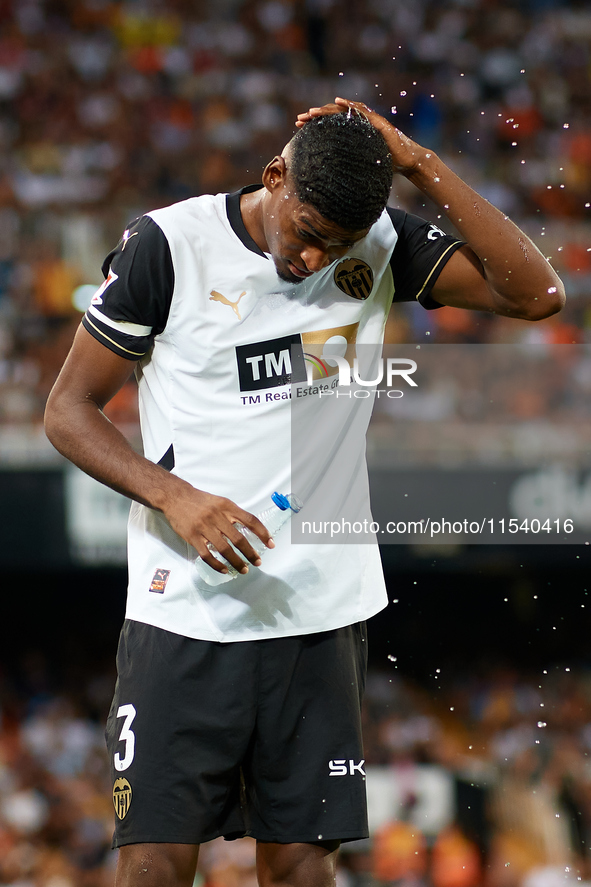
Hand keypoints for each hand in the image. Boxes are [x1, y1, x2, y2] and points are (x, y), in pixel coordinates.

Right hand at [163, 483, 273, 574]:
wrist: (176, 497)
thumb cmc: (200, 500)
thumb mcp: (220, 502)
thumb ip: (233, 514)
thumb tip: (249, 529)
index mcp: (227, 506)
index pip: (250, 520)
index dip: (263, 533)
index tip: (271, 544)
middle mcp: (217, 516)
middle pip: (238, 538)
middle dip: (250, 553)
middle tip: (258, 562)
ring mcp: (204, 527)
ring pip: (224, 549)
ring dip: (236, 561)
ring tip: (244, 569)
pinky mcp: (193, 537)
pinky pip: (207, 554)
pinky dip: (217, 564)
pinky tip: (224, 570)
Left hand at [295, 96, 425, 176]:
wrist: (407, 162)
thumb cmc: (387, 164)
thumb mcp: (362, 165)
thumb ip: (348, 166)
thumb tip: (331, 181)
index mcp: (353, 133)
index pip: (330, 126)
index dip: (315, 125)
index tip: (299, 127)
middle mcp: (359, 124)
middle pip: (333, 116)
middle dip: (315, 117)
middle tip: (299, 120)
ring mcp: (369, 121)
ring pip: (344, 112)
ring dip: (327, 110)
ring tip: (312, 112)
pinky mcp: (378, 122)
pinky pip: (362, 111)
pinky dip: (350, 106)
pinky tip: (338, 102)